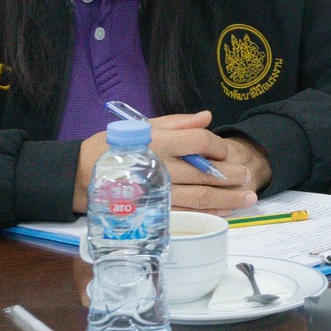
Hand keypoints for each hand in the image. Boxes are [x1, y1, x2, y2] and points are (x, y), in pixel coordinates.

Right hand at [72, 111, 263, 212]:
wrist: (81, 175)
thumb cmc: (114, 146)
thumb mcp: (143, 126)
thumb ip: (178, 122)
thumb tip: (207, 117)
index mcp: (160, 141)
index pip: (200, 141)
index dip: (219, 147)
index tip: (227, 152)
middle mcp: (163, 166)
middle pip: (207, 173)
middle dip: (233, 177)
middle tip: (249, 177)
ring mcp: (159, 191)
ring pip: (201, 197)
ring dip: (229, 198)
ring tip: (248, 198)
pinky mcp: (154, 209)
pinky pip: (187, 212)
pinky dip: (209, 213)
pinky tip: (224, 211)